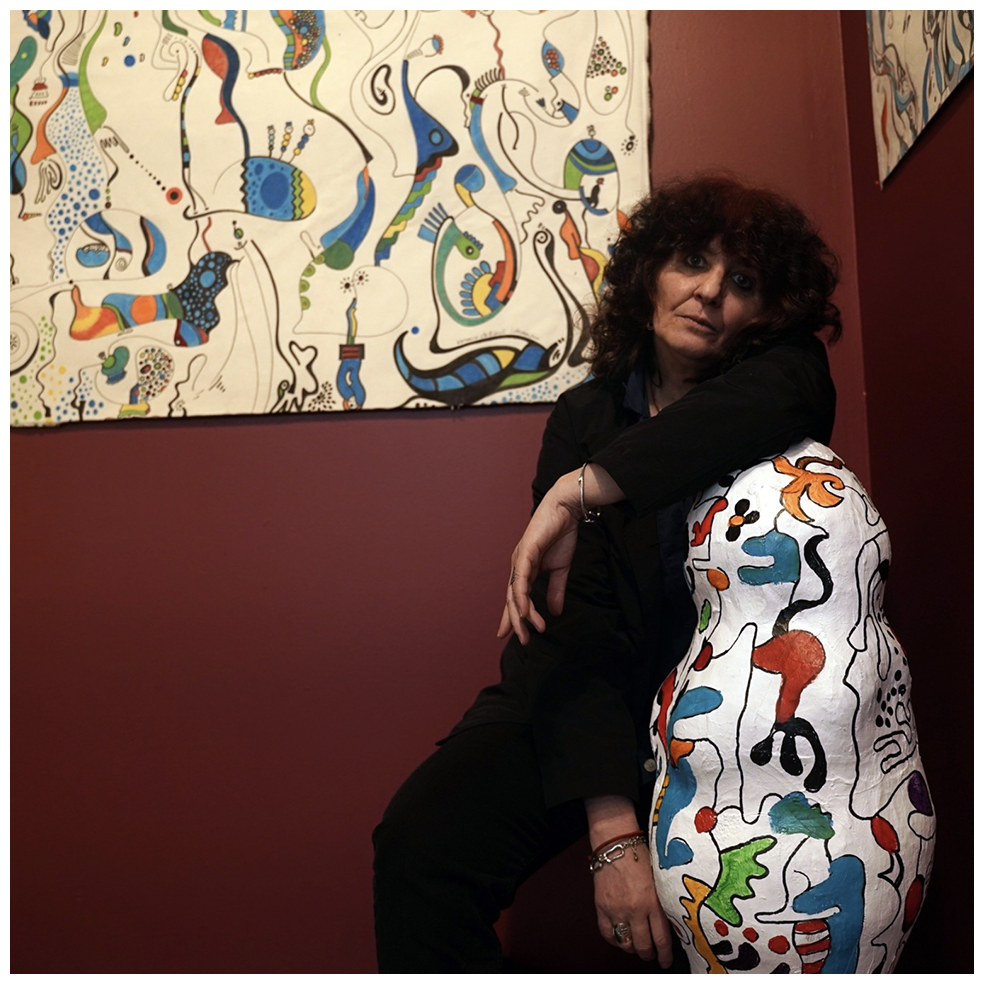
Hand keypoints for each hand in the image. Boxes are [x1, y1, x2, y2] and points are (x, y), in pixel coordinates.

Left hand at [497, 465, 624, 644]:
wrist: (567, 509)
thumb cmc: (562, 534)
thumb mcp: (561, 568)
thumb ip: (557, 589)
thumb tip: (556, 612)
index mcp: (525, 569)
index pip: (516, 597)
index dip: (513, 616)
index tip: (512, 635)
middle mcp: (518, 565)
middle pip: (511, 598)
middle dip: (514, 621)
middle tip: (520, 640)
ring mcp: (519, 559)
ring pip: (514, 593)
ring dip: (520, 614)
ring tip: (528, 631)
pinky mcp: (525, 553)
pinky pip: (520, 580)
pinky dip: (520, 596)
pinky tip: (523, 611)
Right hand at [592, 844, 672, 966]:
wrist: (615, 842)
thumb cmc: (639, 855)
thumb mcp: (658, 880)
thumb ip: (661, 902)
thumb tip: (668, 924)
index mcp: (653, 902)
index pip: (661, 939)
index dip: (664, 955)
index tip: (665, 960)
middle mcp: (635, 909)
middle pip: (643, 946)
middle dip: (649, 954)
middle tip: (651, 954)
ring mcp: (616, 909)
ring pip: (625, 943)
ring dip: (632, 948)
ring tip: (636, 945)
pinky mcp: (602, 906)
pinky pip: (608, 933)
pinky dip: (614, 940)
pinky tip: (620, 937)